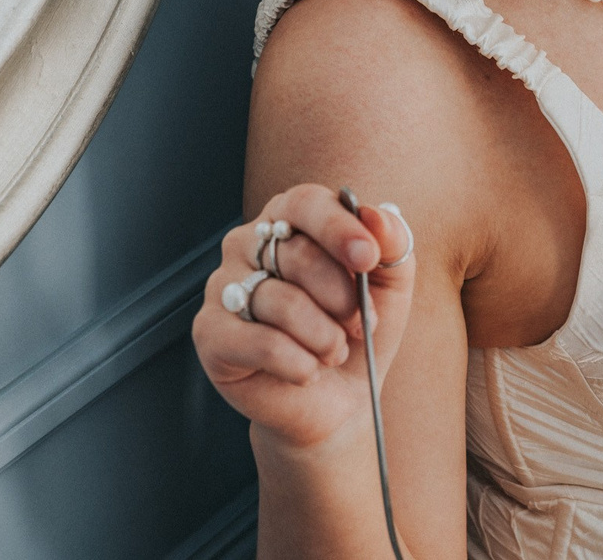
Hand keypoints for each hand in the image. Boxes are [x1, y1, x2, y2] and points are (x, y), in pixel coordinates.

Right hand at [193, 184, 416, 449]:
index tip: (369, 258)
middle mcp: (246, 244)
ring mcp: (222, 286)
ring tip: (335, 353)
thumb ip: (392, 241)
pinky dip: (299, 364)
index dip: (338, 228)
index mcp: (288, 219)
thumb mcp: (391, 284)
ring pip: (282, 302)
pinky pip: (262, 343)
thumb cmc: (358, 330)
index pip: (304, 203)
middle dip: (343, 298)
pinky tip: (308, 371)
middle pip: (297, 255)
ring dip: (325, 337)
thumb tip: (375, 214)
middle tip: (360, 325)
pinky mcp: (210, 333)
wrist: (336, 399)